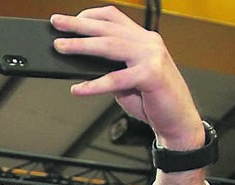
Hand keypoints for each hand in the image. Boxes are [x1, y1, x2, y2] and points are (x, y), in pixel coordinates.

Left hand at [51, 7, 203, 149]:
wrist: (178, 119)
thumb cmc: (154, 100)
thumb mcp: (127, 81)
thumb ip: (110, 70)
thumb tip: (83, 67)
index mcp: (143, 40)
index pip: (114, 17)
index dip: (91, 15)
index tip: (69, 19)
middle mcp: (148, 43)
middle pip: (107, 28)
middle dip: (78, 25)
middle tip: (56, 22)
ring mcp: (151, 57)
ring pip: (110, 46)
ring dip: (81, 46)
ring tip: (60, 47)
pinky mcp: (151, 76)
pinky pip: (116, 79)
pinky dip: (94, 85)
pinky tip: (78, 89)